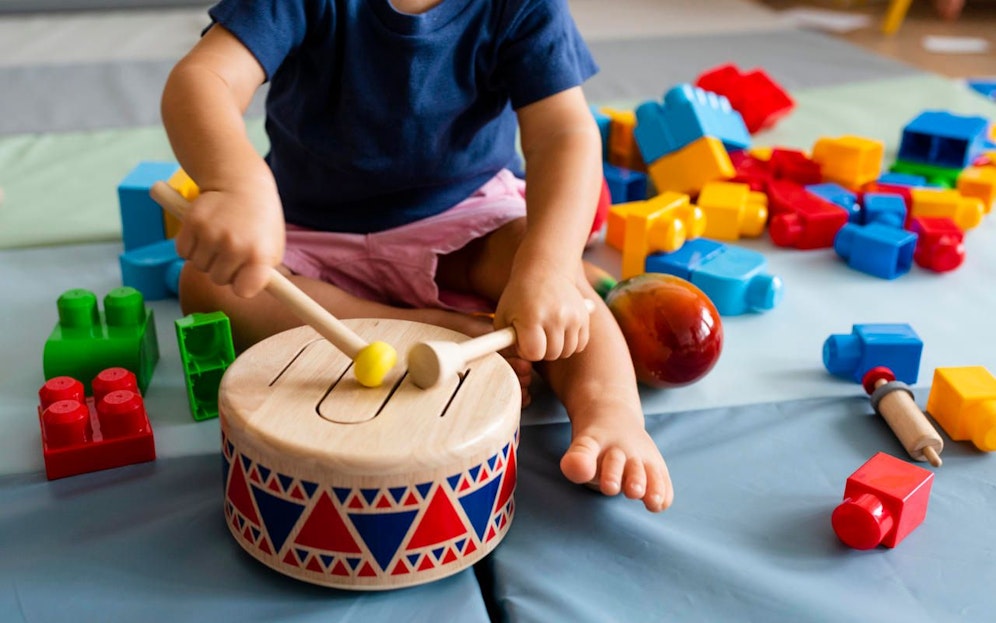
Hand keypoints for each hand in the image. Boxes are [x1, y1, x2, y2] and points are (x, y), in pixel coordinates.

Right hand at [173, 181, 284, 298]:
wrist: (242, 184)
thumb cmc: (260, 221)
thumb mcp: (273, 247)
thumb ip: (263, 273)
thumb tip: (249, 294)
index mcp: (259, 255)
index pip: (243, 291)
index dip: (241, 285)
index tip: (242, 277)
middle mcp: (235, 246)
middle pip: (218, 280)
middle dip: (222, 269)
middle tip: (231, 249)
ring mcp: (212, 234)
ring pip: (199, 266)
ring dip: (206, 257)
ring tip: (220, 237)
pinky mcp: (192, 222)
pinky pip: (183, 251)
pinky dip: (190, 246)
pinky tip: (204, 232)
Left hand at [494, 259, 590, 361]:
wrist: (545, 269)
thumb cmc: (519, 296)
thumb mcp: (502, 315)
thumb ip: (504, 341)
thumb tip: (517, 361)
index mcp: (532, 317)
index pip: (534, 353)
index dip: (526, 350)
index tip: (523, 339)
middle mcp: (555, 316)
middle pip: (551, 354)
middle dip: (541, 350)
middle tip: (535, 335)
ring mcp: (573, 317)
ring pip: (567, 351)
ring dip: (556, 348)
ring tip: (546, 332)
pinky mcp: (584, 317)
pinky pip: (580, 344)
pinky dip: (570, 343)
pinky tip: (560, 331)